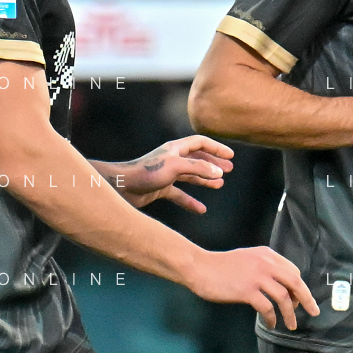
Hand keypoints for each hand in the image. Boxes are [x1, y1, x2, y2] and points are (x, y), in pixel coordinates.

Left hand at [112, 135, 233, 212]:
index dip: (216, 148)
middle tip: (229, 170)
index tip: (230, 156)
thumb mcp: (176, 166)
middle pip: (197, 159)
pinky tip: (201, 210)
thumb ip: (198, 168)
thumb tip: (219, 172)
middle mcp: (172, 159)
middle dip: (213, 163)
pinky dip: (190, 201)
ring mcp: (167, 174)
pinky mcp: (161, 188)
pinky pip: (180, 194)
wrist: (122, 187)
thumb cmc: (146, 173)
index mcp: (175, 149)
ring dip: (205, 180)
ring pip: (191, 176)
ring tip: (219, 185)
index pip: (200, 143)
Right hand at [186, 246, 319, 329]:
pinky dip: (272, 318)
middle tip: (313, 312)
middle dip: (307, 299)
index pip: (293, 271)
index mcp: (267, 254)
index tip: (300, 300)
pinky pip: (267, 308)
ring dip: (290, 313)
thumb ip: (265, 267)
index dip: (299, 287)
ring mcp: (257, 277)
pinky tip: (271, 323)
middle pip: (295, 282)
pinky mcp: (247, 291)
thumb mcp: (248, 259)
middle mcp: (265, 263)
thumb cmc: (222, 266)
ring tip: (290, 325)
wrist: (200, 267)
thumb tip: (282, 285)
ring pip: (284, 297)